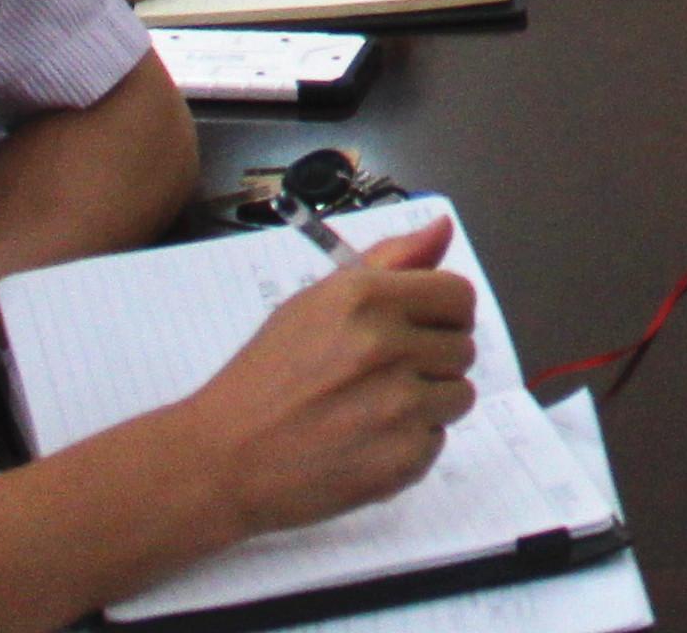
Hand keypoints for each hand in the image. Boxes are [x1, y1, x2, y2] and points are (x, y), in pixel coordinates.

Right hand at [176, 216, 480, 539]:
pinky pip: (436, 442)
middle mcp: (389, 346)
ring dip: (426, 405)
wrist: (223, 459)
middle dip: (431, 362)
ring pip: (457, 396)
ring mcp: (399, 406)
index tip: (421, 330)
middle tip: (380, 378)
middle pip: (462, 347)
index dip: (444, 314)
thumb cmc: (266, 376)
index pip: (458, 296)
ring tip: (371, 411)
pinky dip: (408, 447)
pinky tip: (364, 444)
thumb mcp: (316, 302)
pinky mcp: (401, 459)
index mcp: (368, 298)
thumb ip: (389, 262)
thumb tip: (443, 228)